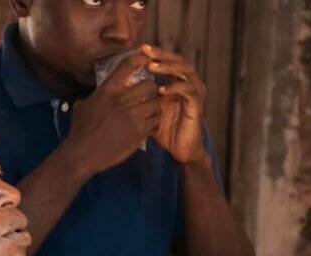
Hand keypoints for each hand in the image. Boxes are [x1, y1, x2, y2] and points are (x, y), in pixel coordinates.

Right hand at [67, 54, 161, 174]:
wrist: (83, 154)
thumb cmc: (81, 130)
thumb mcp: (83, 105)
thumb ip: (96, 94)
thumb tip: (100, 89)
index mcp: (108, 90)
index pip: (129, 65)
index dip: (141, 59)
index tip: (146, 59)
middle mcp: (122, 100)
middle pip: (150, 85)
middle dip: (152, 89)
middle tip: (150, 95)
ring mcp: (133, 117)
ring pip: (156, 104)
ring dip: (156, 107)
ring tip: (151, 111)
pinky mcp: (139, 132)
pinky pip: (156, 122)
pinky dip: (155, 123)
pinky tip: (149, 126)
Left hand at [141, 45, 207, 163]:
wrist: (180, 150)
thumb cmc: (163, 130)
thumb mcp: (147, 109)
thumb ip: (137, 96)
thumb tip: (113, 86)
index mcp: (176, 81)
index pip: (167, 60)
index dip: (154, 53)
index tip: (137, 49)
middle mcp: (188, 83)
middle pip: (178, 59)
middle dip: (161, 54)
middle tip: (145, 50)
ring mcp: (195, 92)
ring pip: (186, 70)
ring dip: (169, 66)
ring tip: (152, 66)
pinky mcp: (198, 104)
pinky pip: (189, 90)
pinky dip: (175, 87)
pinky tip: (161, 89)